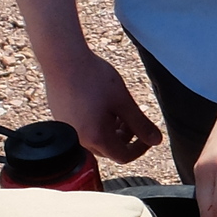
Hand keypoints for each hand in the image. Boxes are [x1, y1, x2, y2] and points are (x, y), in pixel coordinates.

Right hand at [39, 45, 163, 166]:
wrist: (62, 59)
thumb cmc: (92, 77)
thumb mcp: (123, 101)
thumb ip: (141, 124)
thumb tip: (156, 141)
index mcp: (96, 138)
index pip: (124, 157)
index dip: (140, 148)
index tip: (147, 135)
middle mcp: (79, 139)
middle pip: (109, 150)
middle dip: (125, 138)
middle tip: (132, 118)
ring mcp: (68, 130)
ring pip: (96, 140)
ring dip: (111, 131)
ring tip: (117, 110)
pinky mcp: (60, 120)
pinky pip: (83, 130)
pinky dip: (96, 124)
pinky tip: (100, 105)